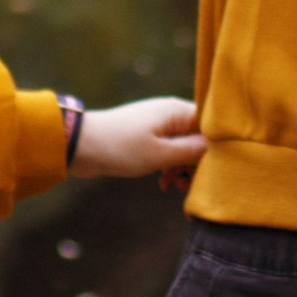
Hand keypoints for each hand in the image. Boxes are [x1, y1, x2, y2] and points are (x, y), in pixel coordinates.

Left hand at [74, 93, 205, 179]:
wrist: (80, 145)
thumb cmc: (121, 147)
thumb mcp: (160, 154)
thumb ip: (191, 151)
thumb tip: (216, 147)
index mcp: (177, 111)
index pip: (211, 125)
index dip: (216, 147)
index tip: (210, 169)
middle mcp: (170, 115)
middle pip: (199, 138)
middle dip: (196, 163)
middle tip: (186, 183)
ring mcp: (157, 126)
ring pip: (183, 148)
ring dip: (181, 168)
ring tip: (172, 185)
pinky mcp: (146, 138)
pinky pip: (167, 152)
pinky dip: (168, 166)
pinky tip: (163, 182)